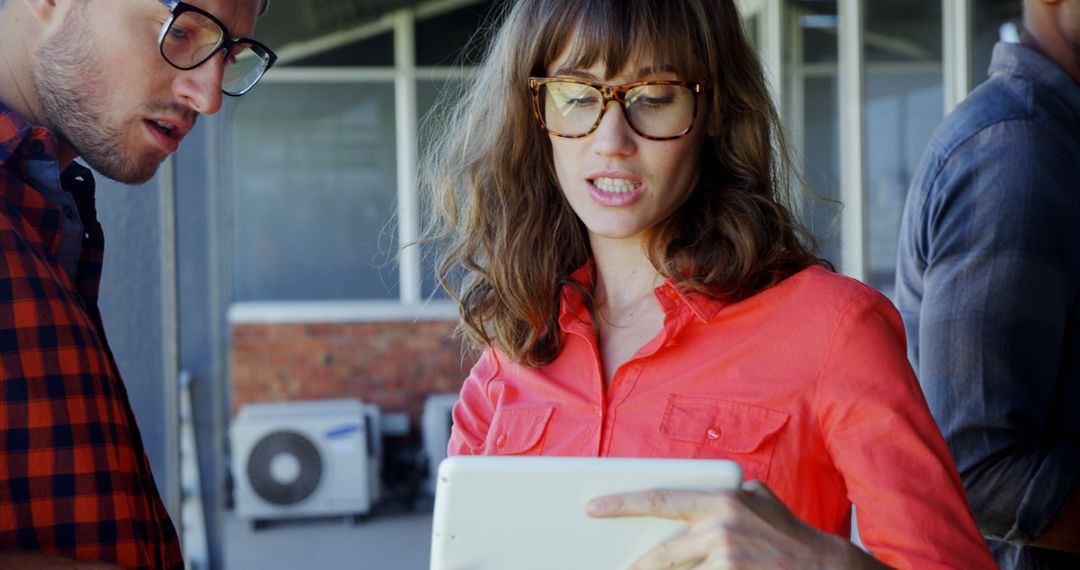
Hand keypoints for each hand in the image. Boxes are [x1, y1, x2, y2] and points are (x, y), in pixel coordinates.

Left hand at [586, 480, 888, 569]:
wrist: (825, 567)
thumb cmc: (789, 533)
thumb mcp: (758, 499)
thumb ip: (725, 493)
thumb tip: (693, 491)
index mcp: (720, 500)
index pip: (659, 499)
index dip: (621, 503)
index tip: (592, 507)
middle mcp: (720, 528)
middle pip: (660, 555)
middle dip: (637, 567)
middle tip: (621, 568)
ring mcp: (727, 558)